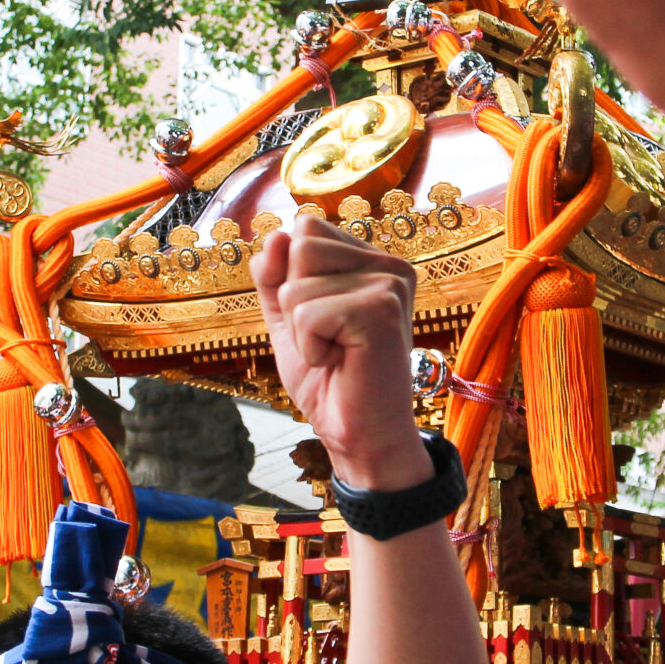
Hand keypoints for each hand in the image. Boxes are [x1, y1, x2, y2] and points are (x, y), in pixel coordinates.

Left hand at [251, 215, 430, 490]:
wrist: (359, 434)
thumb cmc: (330, 379)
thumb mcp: (289, 319)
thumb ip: (276, 276)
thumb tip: (275, 237)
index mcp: (371, 260)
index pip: (305, 229)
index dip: (292, 278)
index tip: (322, 321)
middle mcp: (387, 263)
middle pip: (300, 245)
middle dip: (295, 302)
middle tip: (329, 339)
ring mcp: (389, 282)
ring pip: (297, 282)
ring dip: (302, 329)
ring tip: (336, 351)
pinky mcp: (382, 308)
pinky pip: (308, 313)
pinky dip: (311, 347)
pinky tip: (341, 362)